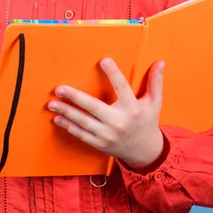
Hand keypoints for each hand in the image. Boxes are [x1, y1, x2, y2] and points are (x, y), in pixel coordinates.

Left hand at [48, 58, 164, 169]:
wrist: (145, 152)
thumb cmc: (148, 122)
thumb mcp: (155, 102)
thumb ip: (155, 82)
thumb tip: (161, 62)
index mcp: (133, 108)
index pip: (122, 86)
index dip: (113, 73)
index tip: (103, 60)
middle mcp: (119, 121)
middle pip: (93, 107)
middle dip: (74, 97)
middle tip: (59, 88)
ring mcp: (108, 134)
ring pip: (83, 122)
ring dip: (66, 112)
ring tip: (52, 103)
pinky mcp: (100, 144)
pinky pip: (81, 134)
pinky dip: (68, 127)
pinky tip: (58, 118)